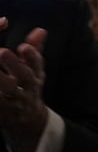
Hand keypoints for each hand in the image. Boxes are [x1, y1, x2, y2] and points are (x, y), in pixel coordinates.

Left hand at [0, 23, 48, 151]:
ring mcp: (15, 100)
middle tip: (2, 51)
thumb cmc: (27, 88)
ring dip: (1, 80)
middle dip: (14, 64)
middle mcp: (27, 87)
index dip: (32, 55)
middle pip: (24, 75)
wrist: (27, 121)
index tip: (24, 46)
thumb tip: (40, 30)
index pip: (37, 63)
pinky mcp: (2, 111)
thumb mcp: (35, 70)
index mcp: (35, 75)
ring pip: (8, 89)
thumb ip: (35, 50)